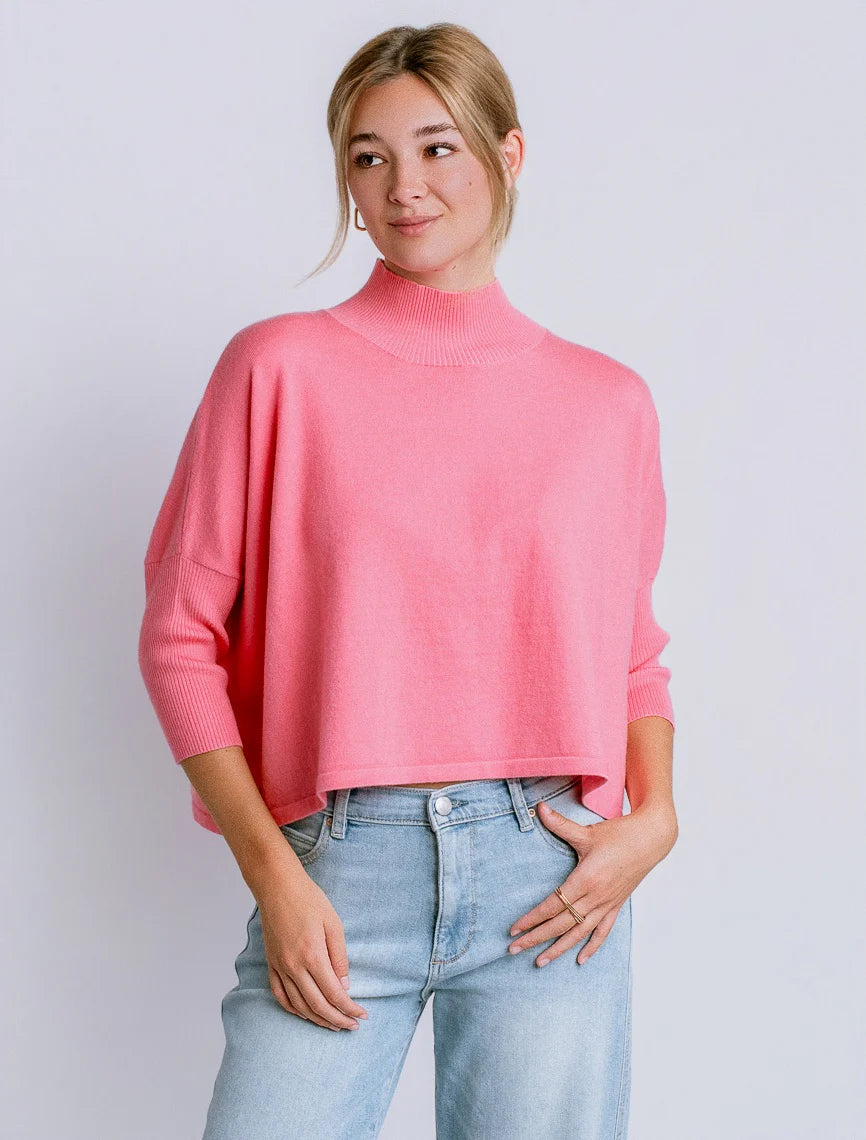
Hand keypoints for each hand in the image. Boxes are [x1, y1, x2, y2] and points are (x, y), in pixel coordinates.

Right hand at [255, 859, 369, 1031]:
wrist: (278, 887)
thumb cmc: (309, 900)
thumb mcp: (334, 924)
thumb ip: (340, 958)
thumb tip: (344, 985)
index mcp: (313, 955)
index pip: (334, 994)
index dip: (349, 1009)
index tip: (362, 1015)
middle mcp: (293, 966)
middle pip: (317, 1005)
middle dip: (337, 1020)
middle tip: (352, 1026)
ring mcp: (279, 967)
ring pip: (298, 1005)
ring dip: (317, 1019)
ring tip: (333, 1024)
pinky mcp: (271, 964)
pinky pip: (280, 995)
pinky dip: (293, 1010)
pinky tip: (305, 1014)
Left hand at [507, 802, 676, 966]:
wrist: (651, 839)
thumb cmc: (619, 834)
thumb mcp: (588, 831)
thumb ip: (560, 824)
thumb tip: (539, 808)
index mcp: (586, 879)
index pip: (552, 905)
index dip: (531, 919)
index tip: (514, 930)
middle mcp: (596, 897)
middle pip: (561, 924)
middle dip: (536, 938)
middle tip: (513, 950)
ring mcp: (607, 904)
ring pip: (579, 933)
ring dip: (558, 948)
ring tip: (540, 962)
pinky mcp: (616, 905)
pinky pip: (602, 931)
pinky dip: (591, 946)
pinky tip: (580, 960)